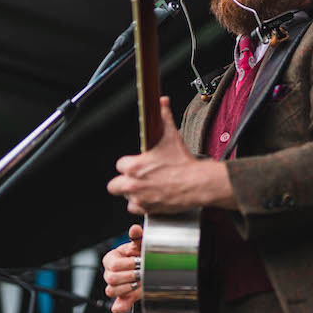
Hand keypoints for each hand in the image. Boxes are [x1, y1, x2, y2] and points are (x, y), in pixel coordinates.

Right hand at [102, 224, 142, 312]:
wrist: (148, 266)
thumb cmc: (141, 254)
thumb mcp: (140, 245)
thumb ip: (137, 238)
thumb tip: (135, 229)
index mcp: (111, 258)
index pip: (114, 265)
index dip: (128, 265)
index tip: (139, 263)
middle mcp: (109, 273)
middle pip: (111, 279)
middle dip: (129, 276)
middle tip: (142, 274)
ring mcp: (113, 286)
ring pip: (111, 291)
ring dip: (128, 288)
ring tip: (140, 283)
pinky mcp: (121, 299)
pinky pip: (115, 306)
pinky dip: (120, 307)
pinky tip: (124, 305)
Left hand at [107, 96, 235, 213]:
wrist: (197, 183)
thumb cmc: (183, 163)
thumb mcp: (171, 135)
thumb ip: (163, 116)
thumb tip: (161, 102)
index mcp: (133, 166)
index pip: (120, 164)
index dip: (129, 163)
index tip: (138, 162)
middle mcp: (133, 184)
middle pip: (114, 185)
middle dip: (124, 180)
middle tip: (136, 177)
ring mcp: (140, 199)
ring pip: (126, 197)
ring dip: (133, 193)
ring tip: (147, 187)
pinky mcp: (148, 210)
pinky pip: (135, 209)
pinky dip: (142, 205)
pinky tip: (152, 196)